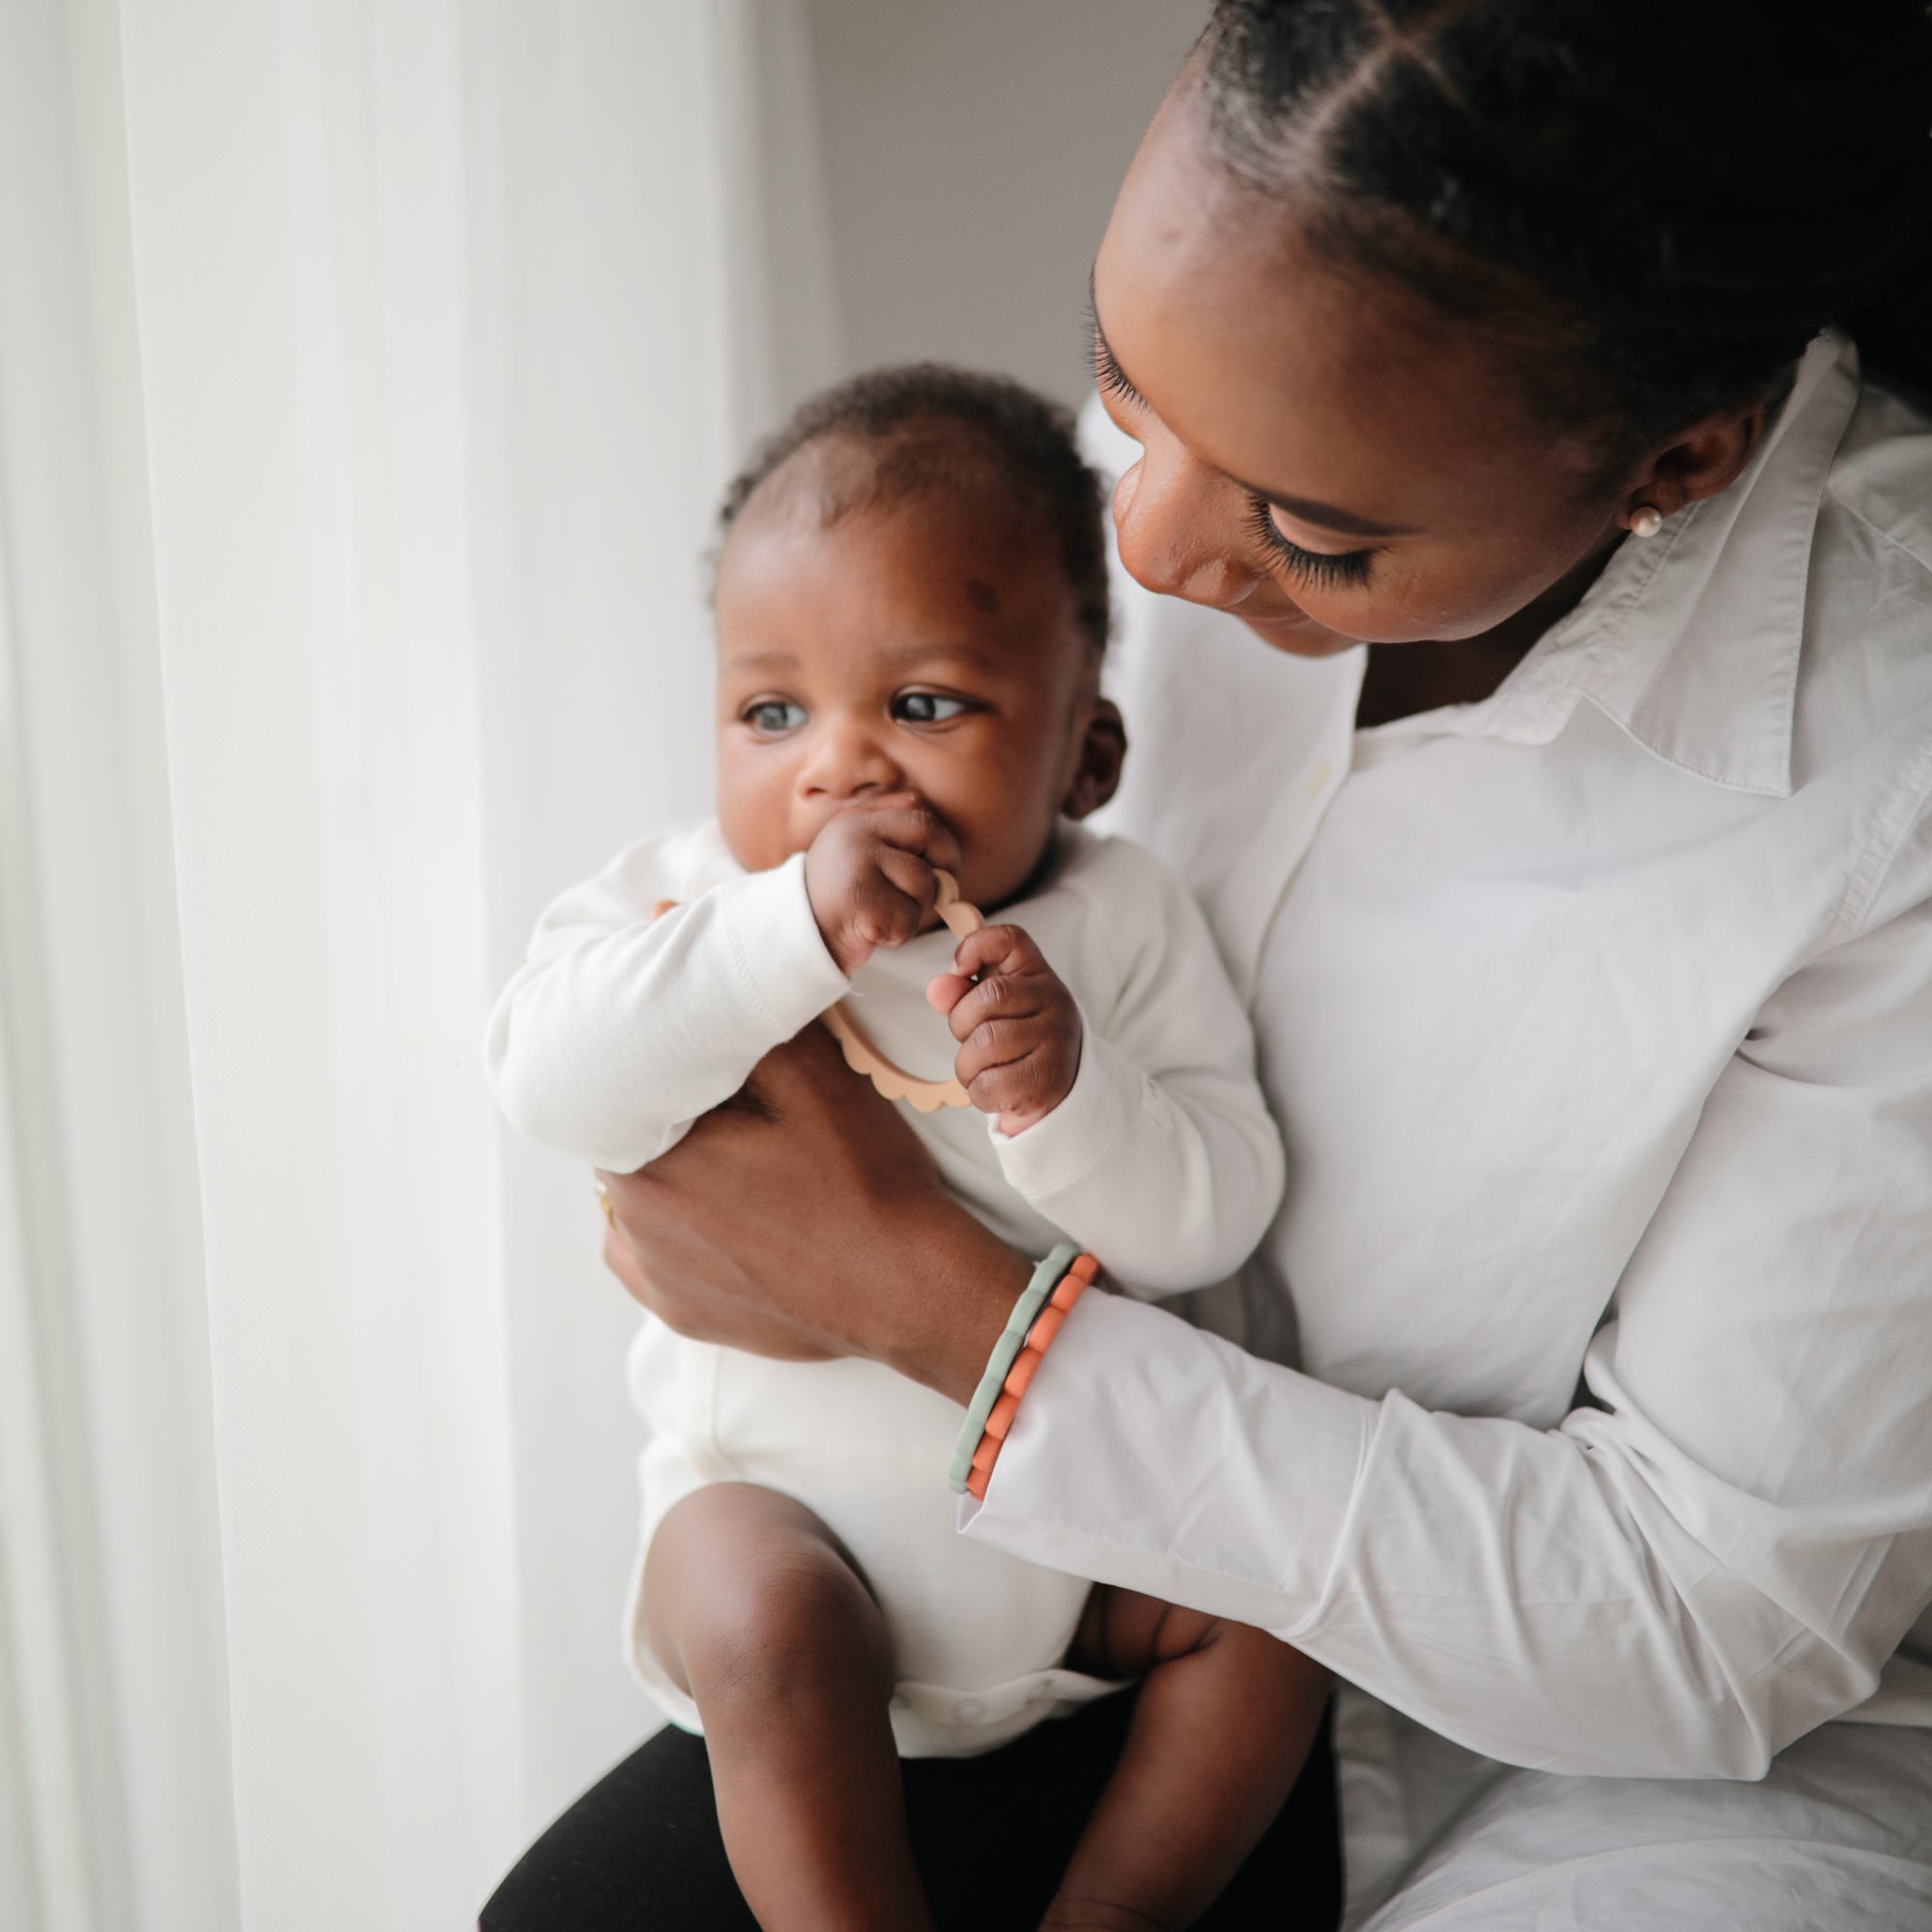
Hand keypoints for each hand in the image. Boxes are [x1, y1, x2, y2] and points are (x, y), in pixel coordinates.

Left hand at [598, 1022, 1029, 1399]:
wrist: (909, 1293)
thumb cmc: (865, 1183)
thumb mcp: (814, 1078)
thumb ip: (744, 1012)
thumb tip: (684, 937)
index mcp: (651, 1156)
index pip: (620, 1088)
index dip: (658, 1063)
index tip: (699, 1060)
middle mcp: (633, 1221)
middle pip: (628, 1139)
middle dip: (668, 1115)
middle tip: (732, 1107)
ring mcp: (653, 1274)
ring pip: (637, 1195)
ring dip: (670, 1171)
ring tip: (738, 1162)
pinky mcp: (677, 1310)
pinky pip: (651, 1253)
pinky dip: (678, 1228)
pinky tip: (731, 1214)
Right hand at [804, 796, 962, 973]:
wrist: (793, 939)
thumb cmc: (837, 903)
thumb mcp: (858, 859)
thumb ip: (895, 844)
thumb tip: (947, 863)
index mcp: (857, 818)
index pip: (916, 807)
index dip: (939, 840)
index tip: (939, 864)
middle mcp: (856, 833)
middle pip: (929, 833)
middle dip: (944, 866)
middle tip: (937, 894)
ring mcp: (858, 863)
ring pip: (923, 881)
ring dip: (915, 910)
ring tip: (884, 916)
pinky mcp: (862, 900)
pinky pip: (908, 917)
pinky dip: (899, 934)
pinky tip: (873, 933)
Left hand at [926, 924, 1082, 1134]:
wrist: (1058, 1090)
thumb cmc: (1016, 1040)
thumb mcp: (990, 1008)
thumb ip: (961, 992)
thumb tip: (937, 989)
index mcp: (1038, 974)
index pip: (1010, 939)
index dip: (974, 948)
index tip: (960, 971)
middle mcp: (1055, 1002)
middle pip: (988, 998)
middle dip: (961, 1023)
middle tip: (970, 1039)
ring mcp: (1055, 1043)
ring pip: (984, 1045)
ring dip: (967, 1065)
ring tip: (982, 1068)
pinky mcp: (1047, 1083)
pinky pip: (989, 1085)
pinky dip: (978, 1091)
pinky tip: (995, 1087)